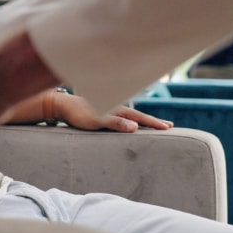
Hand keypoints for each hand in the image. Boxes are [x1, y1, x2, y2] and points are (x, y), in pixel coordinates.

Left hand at [55, 92, 173, 131]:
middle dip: (153, 120)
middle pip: (139, 114)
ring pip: (132, 114)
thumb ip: (116, 123)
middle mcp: (116, 107)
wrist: (63, 105)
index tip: (168, 127)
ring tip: (154, 123)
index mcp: (118, 109)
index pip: (141, 117)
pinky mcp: (104, 110)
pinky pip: (123, 115)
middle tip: (169, 125)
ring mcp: (110, 108)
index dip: (154, 123)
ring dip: (143, 119)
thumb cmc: (79, 114)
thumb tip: (135, 127)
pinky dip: (132, 118)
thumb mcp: (97, 120)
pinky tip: (131, 121)